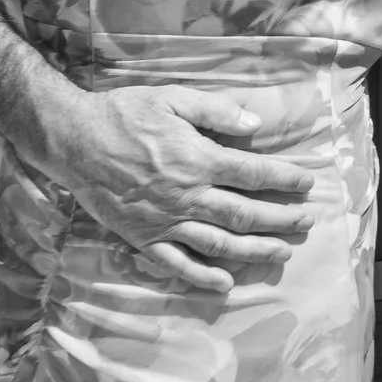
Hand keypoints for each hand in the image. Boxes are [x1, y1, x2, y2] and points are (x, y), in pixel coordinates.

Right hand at [40, 85, 320, 291]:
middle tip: (307, 222)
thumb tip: (255, 124)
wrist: (73, 140)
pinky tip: (225, 283)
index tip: (308, 184)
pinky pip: (177, 263)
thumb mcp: (173, 98)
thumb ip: (217, 111)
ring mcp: (165, 221)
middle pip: (246, 214)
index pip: (254, 174)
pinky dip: (202, 276)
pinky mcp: (142, 237)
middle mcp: (187, 196)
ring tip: (282, 253)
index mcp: (199, 159)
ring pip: (220, 244)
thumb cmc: (124, 114)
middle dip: (282, 220)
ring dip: (255, 251)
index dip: (285, 180)